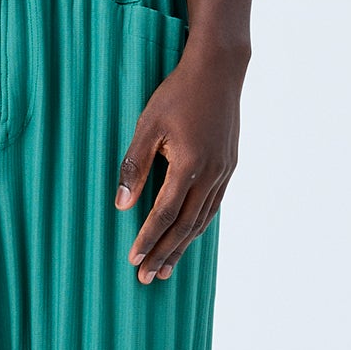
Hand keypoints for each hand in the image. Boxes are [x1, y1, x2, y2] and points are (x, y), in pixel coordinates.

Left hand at [114, 43, 242, 282]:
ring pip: (202, 220)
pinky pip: (213, 205)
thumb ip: (134, 166)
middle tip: (147, 278)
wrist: (219, 71)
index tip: (132, 260)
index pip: (164, 214)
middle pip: (185, 226)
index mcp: (188, 165)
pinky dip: (199, 225)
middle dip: (164, 253)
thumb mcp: (147, 125)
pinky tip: (188, 235)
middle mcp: (211, 174)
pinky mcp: (229, 165)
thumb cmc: (177, 94)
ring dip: (183, 246)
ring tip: (166, 268)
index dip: (147, 239)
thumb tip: (121, 204)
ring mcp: (224, 171)